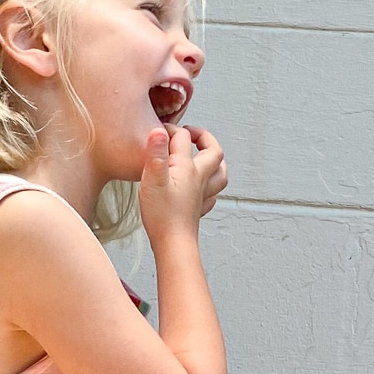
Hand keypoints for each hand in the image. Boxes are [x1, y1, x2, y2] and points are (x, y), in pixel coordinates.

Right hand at [140, 124, 226, 241]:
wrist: (173, 243)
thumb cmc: (162, 215)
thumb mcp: (153, 178)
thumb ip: (156, 153)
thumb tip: (159, 130)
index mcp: (187, 168)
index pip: (184, 139)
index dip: (172, 130)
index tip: (160, 131)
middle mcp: (199, 179)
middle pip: (214, 152)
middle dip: (204, 137)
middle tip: (191, 133)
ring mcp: (201, 195)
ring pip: (220, 173)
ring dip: (215, 160)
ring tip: (204, 154)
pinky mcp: (198, 209)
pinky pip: (212, 193)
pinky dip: (210, 185)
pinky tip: (202, 186)